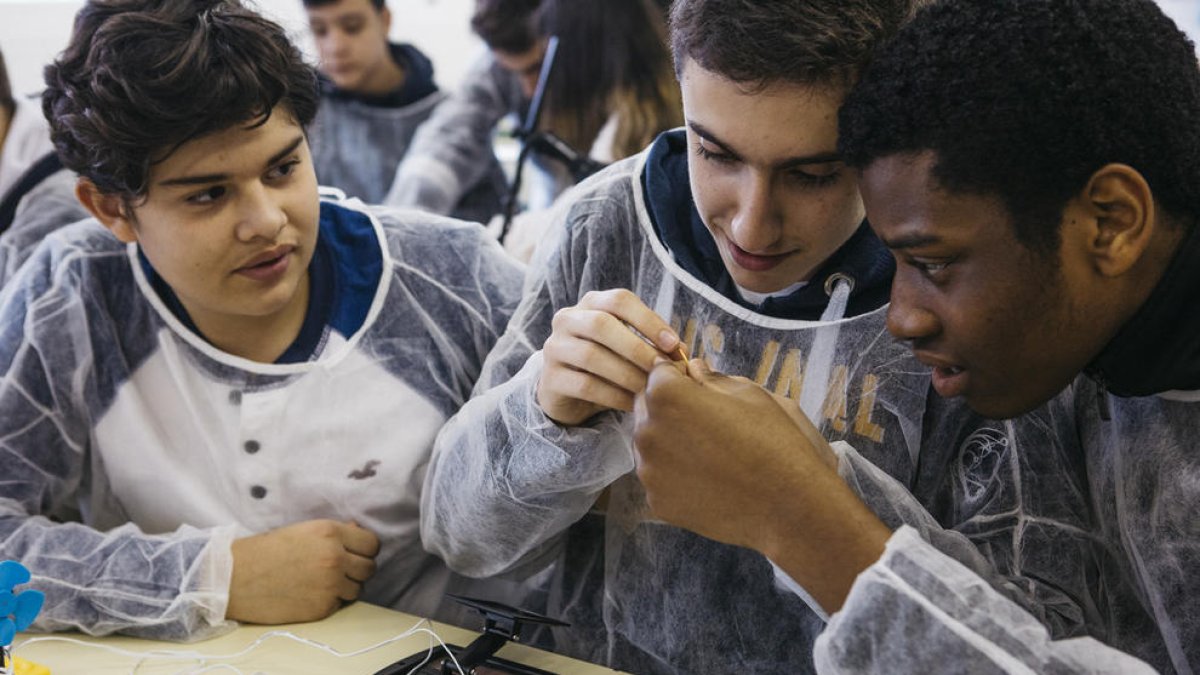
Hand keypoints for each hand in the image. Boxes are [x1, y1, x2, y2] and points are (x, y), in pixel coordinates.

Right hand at [226, 520, 379, 623]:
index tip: (354, 553)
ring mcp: (330, 585)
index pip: (372, 544)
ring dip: (345, 587)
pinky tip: (310, 594)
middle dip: (357, 569)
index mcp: (330, 533)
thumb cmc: (267, 551)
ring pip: (358, 589)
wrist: (235, 578)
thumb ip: (335, 532)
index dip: (364, 549)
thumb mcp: (303, 531)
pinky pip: (340, 605)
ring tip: (321, 582)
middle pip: (370, 568)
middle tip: (339, 570)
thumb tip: (359, 531)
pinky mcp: (322, 608)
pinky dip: (330, 601)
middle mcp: (334, 558)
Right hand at [537, 288, 681, 425]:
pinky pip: (585, 385)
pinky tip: (633, 404)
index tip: (674, 344)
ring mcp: (555, 347)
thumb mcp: (626, 346)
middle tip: (662, 369)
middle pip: (602, 325)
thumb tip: (681, 351)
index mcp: (591, 303)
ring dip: (627, 374)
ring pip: (592, 356)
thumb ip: (650, 342)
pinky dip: (613, 396)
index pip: (619, 300)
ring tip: (650, 389)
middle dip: (637, 347)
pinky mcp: (550, 378)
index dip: (648, 320)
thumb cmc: (605, 362)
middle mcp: (567, 319)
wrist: (566, 390)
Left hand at [632, 360, 889, 612]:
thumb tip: (694, 371)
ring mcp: (650, 471)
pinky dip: (677, 476)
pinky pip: (660, 479)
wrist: (789, 506)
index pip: (658, 373)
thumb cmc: (774, 441)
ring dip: (670, 442)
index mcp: (667, 396)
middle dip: (668, 408)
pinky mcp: (658, 502)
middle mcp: (648, 431)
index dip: (678, 376)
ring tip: (711, 453)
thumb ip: (711, 379)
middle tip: (706, 420)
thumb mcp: (749, 393)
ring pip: (651, 445)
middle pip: (648, 409)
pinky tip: (709, 479)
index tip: (697, 385)